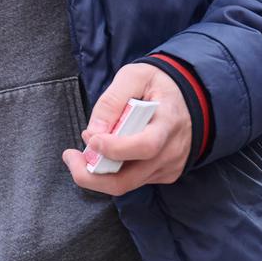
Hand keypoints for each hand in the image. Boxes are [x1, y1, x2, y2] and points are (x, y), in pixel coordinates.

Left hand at [62, 62, 191, 194]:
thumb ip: (112, 100)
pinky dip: (112, 171)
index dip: (115, 149)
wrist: (190, 98)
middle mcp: (171, 151)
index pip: (145, 146)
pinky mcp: (164, 175)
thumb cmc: (159, 85)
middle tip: (70, 157)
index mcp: (169, 122)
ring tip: (83, 153)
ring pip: (126, 184)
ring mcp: (169, 167)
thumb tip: (93, 131)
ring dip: (97, 174)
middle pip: (128, 179)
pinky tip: (105, 153)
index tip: (92, 139)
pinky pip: (133, 180)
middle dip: (92, 176)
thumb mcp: (136, 76)